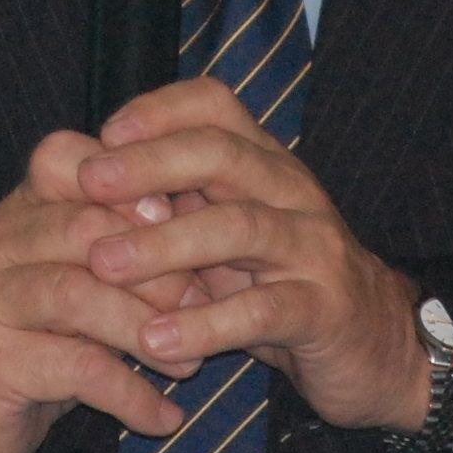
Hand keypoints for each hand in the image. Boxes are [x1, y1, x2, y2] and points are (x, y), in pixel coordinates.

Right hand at [0, 129, 201, 452]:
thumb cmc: (35, 342)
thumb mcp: (79, 284)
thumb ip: (122, 249)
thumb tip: (208, 224)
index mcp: (20, 210)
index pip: (68, 158)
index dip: (135, 183)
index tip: (190, 220)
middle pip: (87, 227)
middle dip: (160, 267)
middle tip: (209, 306)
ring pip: (79, 293)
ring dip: (148, 329)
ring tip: (192, 364)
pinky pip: (74, 368)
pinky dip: (130, 392)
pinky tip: (163, 415)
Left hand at [74, 78, 432, 433]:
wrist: (372, 347)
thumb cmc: (276, 284)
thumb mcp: (222, 236)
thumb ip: (170, 204)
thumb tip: (79, 174)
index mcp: (264, 163)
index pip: (213, 106)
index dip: (157, 111)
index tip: (103, 134)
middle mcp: (292, 192)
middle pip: (222, 153)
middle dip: (150, 164)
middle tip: (89, 183)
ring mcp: (313, 248)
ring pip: (240, 227)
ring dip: (165, 243)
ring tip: (104, 264)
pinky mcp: (324, 310)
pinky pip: (264, 310)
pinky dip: (207, 324)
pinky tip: (157, 342)